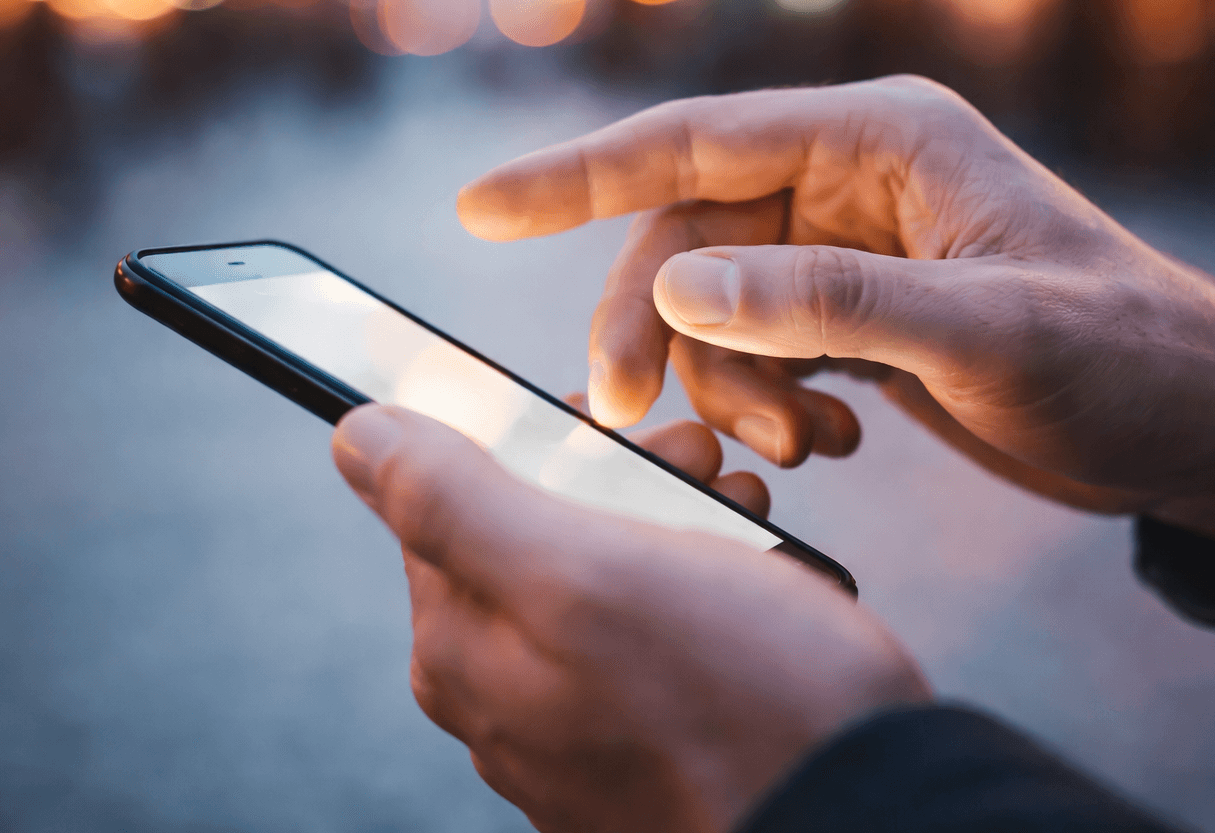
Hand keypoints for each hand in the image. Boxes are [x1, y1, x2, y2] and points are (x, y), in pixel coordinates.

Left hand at [332, 404, 928, 832]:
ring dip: (667, 524)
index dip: (531, 437)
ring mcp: (574, 737)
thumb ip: (455, 502)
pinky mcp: (644, 753)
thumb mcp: (584, 568)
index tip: (612, 421)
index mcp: (464, 649)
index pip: (448, 497)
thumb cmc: (734, 693)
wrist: (860, 813)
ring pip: (601, 582)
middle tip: (699, 461)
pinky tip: (750, 579)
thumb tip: (354, 437)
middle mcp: (503, 701)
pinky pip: (650, 643)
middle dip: (614, 479)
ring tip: (740, 515)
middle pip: (531, 537)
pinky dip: (697, 590)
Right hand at [457, 76, 1214, 560]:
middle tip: (618, 415)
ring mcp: (852, 250)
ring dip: (722, 385)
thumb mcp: (981, 335)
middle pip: (687, 235)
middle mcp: (855, 181)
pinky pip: (758, 349)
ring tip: (798, 451)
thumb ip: (828, 306)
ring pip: (713, 304)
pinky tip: (828, 446)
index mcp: (884, 140)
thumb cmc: (1120, 359)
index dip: (578, 176)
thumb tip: (679, 284)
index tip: (478, 211)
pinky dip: (762, 405)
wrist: (1195, 425)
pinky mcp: (859, 316)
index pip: (696, 143)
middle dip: (649, 327)